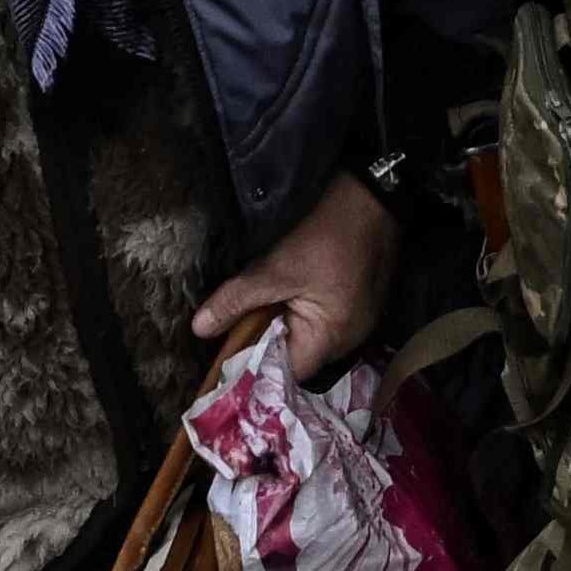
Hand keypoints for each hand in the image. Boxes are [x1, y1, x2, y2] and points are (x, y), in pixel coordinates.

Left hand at [192, 176, 396, 374]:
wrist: (371, 199)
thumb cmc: (326, 237)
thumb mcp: (276, 269)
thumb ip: (237, 300)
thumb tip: (199, 328)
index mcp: (331, 339)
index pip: (285, 371)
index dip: (254, 362)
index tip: (227, 350)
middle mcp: (347, 342)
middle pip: (296, 356)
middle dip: (266, 341)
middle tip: (239, 322)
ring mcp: (355, 325)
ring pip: (307, 337)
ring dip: (282, 324)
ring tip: (261, 305)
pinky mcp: (356, 307)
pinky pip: (321, 322)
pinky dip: (299, 313)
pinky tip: (286, 295)